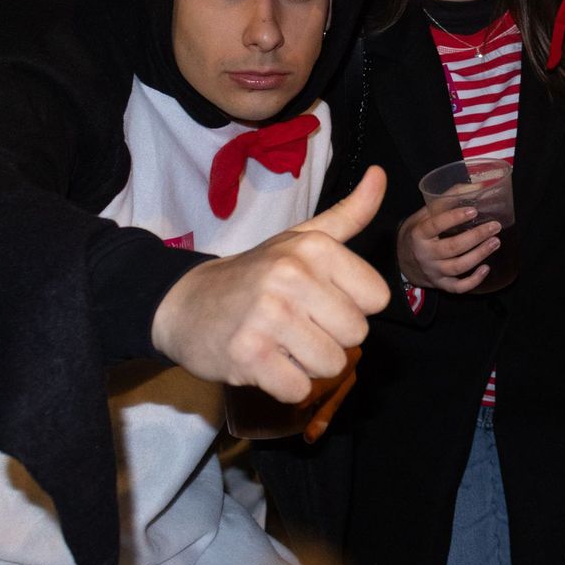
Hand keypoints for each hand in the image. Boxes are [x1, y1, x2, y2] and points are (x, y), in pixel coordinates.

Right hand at [151, 166, 390, 404]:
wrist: (184, 302)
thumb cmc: (255, 272)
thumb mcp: (301, 238)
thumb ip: (349, 214)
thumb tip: (380, 175)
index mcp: (314, 247)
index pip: (377, 298)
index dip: (353, 305)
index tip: (322, 299)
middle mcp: (292, 276)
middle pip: (357, 334)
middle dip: (332, 337)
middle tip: (298, 324)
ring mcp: (269, 316)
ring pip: (332, 364)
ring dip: (310, 364)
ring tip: (283, 343)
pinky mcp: (248, 355)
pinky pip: (299, 389)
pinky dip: (285, 385)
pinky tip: (266, 362)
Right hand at [396, 203, 500, 293]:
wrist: (400, 260)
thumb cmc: (417, 232)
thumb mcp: (424, 214)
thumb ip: (446, 200)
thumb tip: (476, 186)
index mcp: (419, 234)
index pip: (435, 225)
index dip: (454, 217)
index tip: (473, 210)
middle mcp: (425, 254)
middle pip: (452, 247)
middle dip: (476, 237)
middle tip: (494, 226)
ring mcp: (433, 271)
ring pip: (458, 267)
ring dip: (479, 255)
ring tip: (495, 242)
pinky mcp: (440, 284)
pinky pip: (458, 287)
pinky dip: (473, 281)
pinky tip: (486, 269)